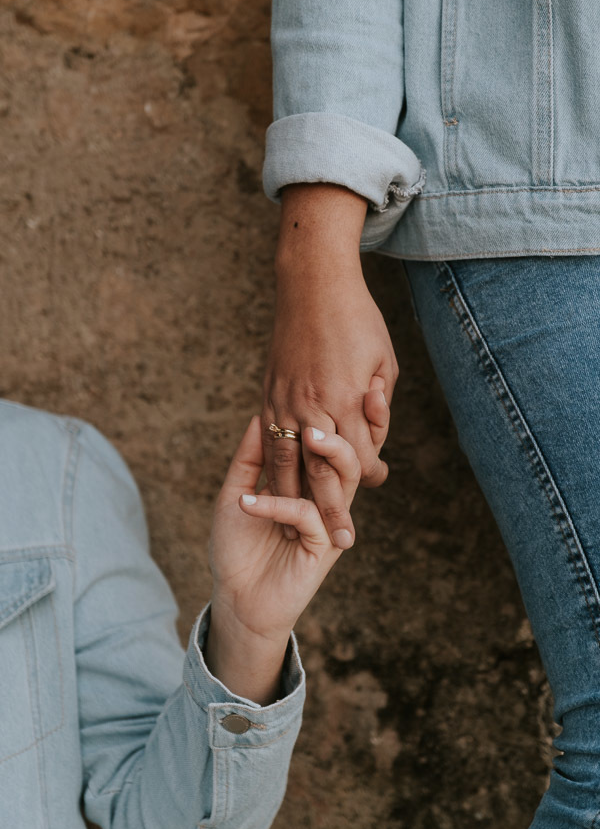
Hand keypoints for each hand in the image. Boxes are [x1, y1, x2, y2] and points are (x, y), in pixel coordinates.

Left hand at [205, 415, 360, 702]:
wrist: (237, 599)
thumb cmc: (237, 547)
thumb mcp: (235, 493)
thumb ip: (250, 458)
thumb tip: (259, 415)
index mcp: (311, 483)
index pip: (334, 443)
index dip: (345, 415)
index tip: (343, 381)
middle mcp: (325, 498)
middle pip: (351, 454)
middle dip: (353, 424)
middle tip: (341, 397)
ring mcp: (327, 521)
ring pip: (343, 480)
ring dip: (331, 454)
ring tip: (311, 435)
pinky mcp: (321, 547)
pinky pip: (307, 515)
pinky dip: (277, 504)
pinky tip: (248, 503)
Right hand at [263, 262, 395, 547]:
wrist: (311, 284)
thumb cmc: (358, 320)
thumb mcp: (383, 361)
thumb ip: (378, 405)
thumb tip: (376, 439)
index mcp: (346, 400)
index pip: (358, 456)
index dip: (368, 477)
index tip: (376, 486)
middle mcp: (313, 407)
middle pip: (321, 472)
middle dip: (330, 511)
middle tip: (339, 544)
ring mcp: (285, 403)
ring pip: (287, 464)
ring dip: (291, 500)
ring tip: (295, 530)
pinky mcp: (268, 395)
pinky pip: (268, 442)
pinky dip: (272, 469)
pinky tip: (273, 487)